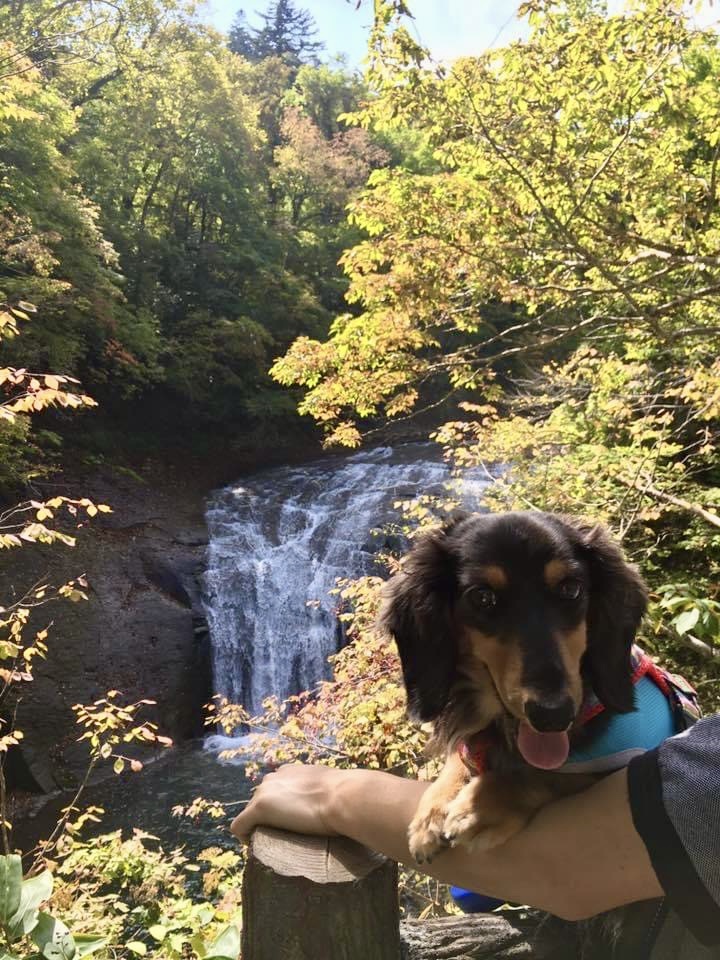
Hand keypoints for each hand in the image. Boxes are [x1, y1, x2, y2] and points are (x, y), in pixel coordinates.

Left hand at [230, 763, 345, 841]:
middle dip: (267, 816)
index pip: (275, 788)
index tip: (289, 819)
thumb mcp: (332, 785)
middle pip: (260, 800)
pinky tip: (255, 846)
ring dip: (258, 826)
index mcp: (290, 771)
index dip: (279, 805)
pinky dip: (244, 837)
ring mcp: (264, 792)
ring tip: (273, 842)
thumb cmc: (344, 793)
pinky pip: (240, 825)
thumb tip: (340, 801)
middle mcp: (274, 777)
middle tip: (283, 834)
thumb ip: (324, 790)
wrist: (342, 797)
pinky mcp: (259, 808)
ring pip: (250, 813)